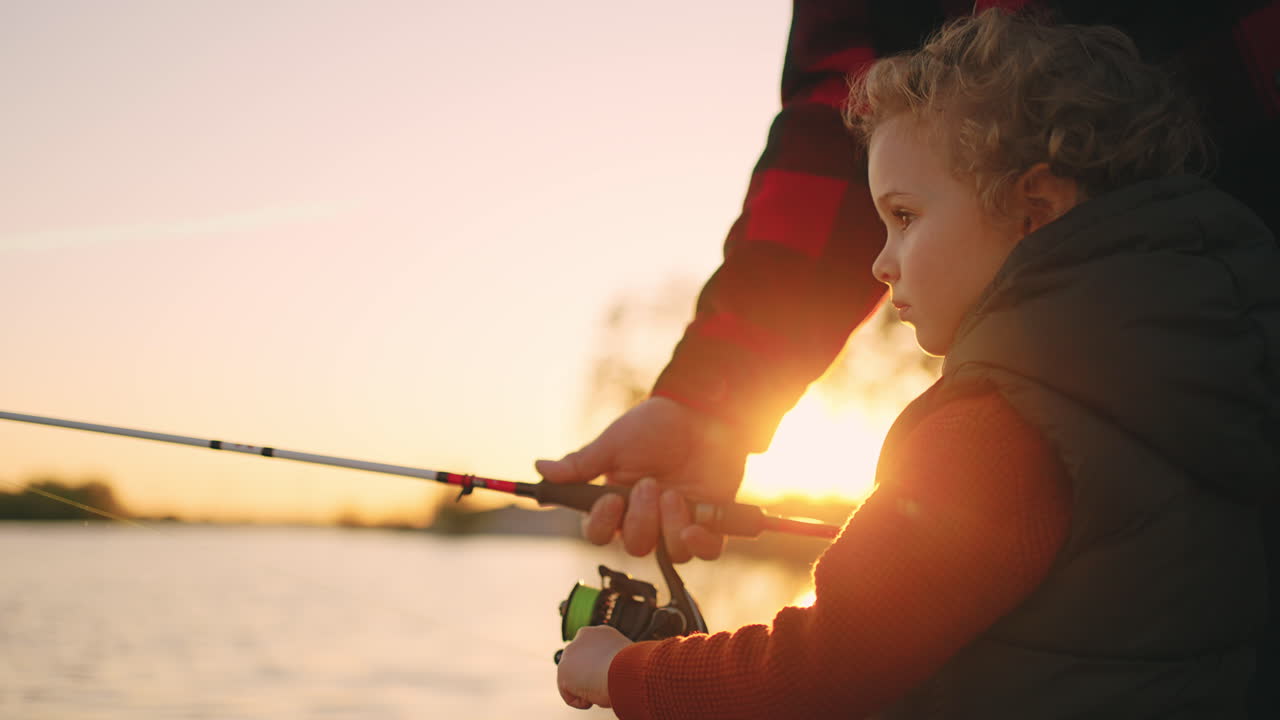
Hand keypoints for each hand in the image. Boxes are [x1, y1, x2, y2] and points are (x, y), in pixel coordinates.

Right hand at [535, 397, 748, 561]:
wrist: (702, 411)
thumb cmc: (656, 424)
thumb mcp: (615, 442)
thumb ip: (581, 463)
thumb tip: (539, 468)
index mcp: (616, 501)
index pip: (598, 532)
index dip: (602, 524)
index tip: (611, 500)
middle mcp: (645, 517)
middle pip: (634, 547)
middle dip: (640, 520)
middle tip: (649, 484)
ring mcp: (677, 522)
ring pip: (669, 553)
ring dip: (670, 526)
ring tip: (675, 494)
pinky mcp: (709, 522)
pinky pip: (705, 551)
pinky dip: (700, 544)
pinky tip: (696, 525)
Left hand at [556, 625, 631, 709]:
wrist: (624, 669)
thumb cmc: (633, 669)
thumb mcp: (627, 661)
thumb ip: (615, 663)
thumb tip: (611, 677)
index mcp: (602, 633)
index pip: (595, 653)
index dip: (604, 668)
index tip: (613, 676)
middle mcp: (584, 636)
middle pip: (583, 665)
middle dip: (591, 677)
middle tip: (607, 684)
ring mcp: (571, 651)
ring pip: (576, 680)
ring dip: (588, 688)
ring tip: (603, 687)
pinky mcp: (563, 669)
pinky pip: (570, 695)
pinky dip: (582, 701)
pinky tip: (594, 695)